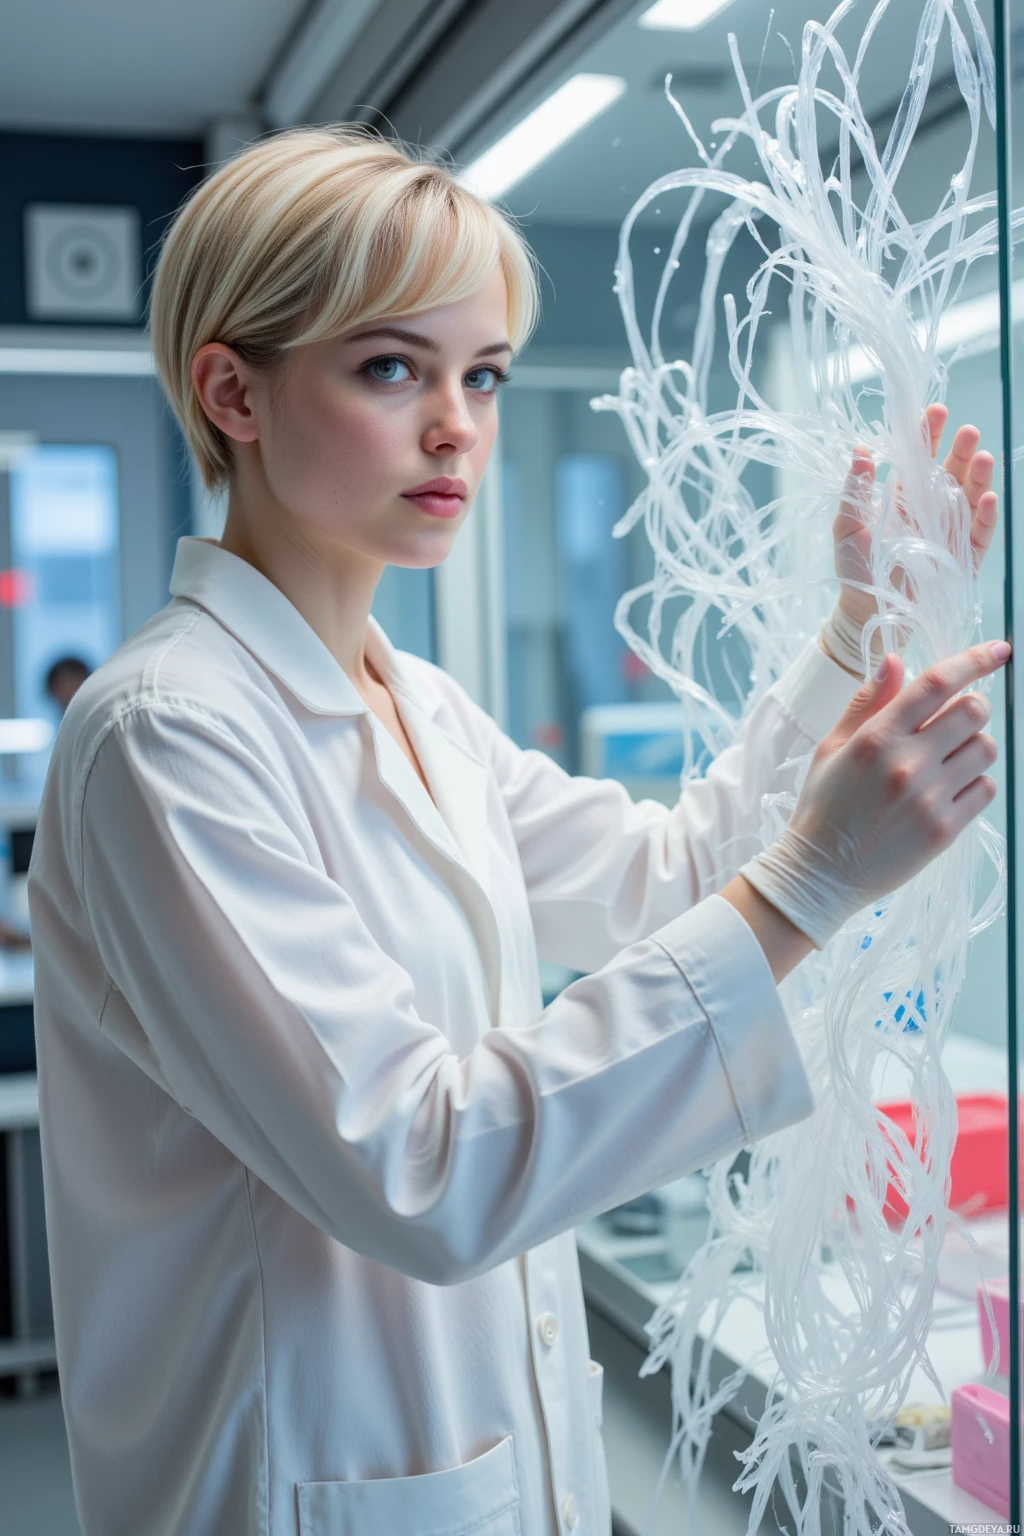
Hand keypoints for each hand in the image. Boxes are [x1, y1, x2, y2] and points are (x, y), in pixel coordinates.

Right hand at [738, 639, 1007, 949]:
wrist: (821, 874)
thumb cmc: (823, 807)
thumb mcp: (832, 748)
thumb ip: (867, 702)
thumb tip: (896, 661)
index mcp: (876, 737)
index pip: (936, 683)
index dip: (974, 660)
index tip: (997, 650)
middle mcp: (906, 763)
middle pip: (973, 711)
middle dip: (971, 708)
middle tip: (953, 722)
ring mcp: (929, 798)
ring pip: (986, 748)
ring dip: (974, 745)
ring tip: (949, 760)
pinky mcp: (944, 830)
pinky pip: (986, 789)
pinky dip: (976, 782)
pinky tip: (950, 789)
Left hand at [833, 403, 998, 631]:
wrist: (866, 612)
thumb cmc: (855, 569)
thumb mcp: (848, 525)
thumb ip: (856, 489)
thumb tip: (860, 448)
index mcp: (903, 497)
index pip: (919, 460)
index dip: (928, 436)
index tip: (934, 411)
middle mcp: (930, 510)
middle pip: (950, 474)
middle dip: (959, 450)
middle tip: (967, 430)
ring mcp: (949, 533)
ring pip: (969, 499)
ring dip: (977, 478)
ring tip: (982, 456)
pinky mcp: (962, 559)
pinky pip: (978, 535)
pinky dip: (984, 517)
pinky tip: (986, 497)